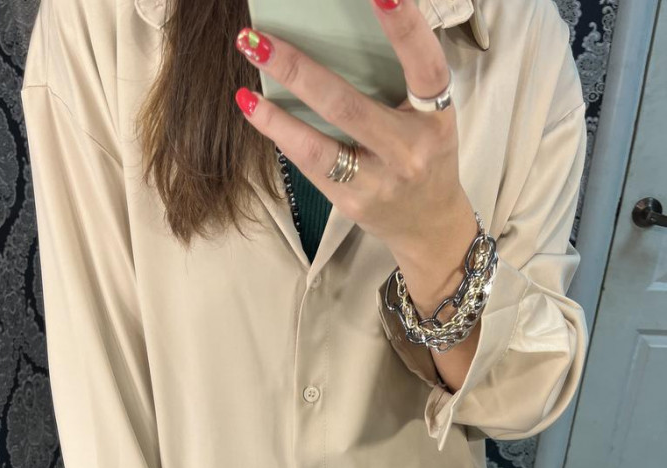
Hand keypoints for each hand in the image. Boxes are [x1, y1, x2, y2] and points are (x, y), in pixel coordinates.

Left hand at [233, 0, 470, 255]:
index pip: (424, 66)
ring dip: (276, 116)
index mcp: (436, 117)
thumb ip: (398, 80)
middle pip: (347, 106)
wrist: (428, 224)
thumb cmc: (424, 155)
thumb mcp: (427, 117)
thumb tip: (335, 36)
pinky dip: (281, 137)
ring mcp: (379, 182)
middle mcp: (409, 151)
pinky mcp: (352, 203)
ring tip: (246, 89)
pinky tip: (258, 114)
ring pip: (319, 148)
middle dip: (298, 70)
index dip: (405, 27)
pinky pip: (310, 167)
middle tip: (257, 38)